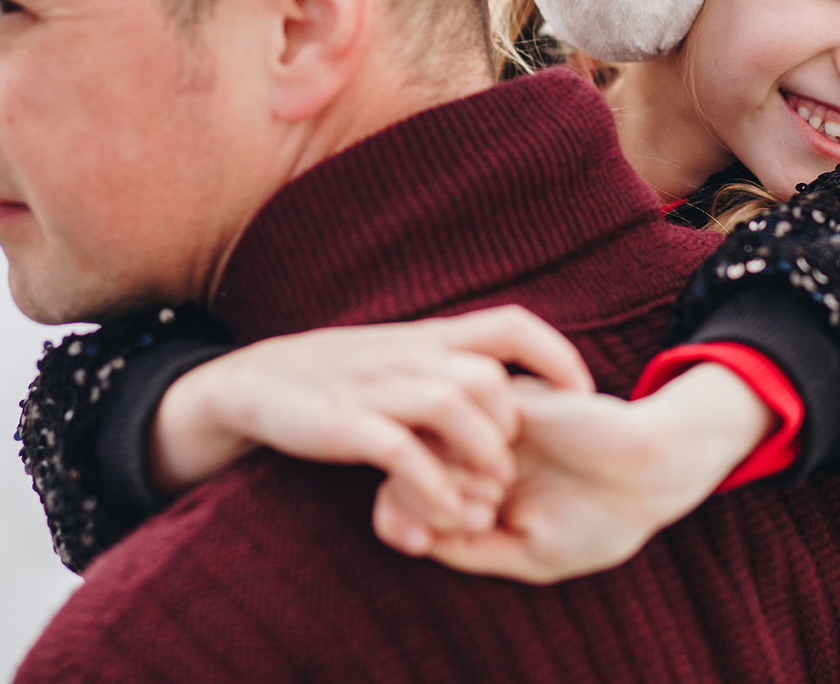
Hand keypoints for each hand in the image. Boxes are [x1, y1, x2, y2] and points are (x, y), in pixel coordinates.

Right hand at [152, 305, 593, 541]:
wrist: (256, 382)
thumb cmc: (345, 378)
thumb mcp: (405, 359)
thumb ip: (454, 365)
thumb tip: (517, 390)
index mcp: (432, 337)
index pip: (511, 325)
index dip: (557, 355)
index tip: (583, 394)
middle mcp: (411, 356)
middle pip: (488, 373)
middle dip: (512, 422)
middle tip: (513, 463)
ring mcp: (377, 387)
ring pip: (452, 401)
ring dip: (480, 452)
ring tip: (487, 493)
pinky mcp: (344, 424)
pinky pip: (399, 451)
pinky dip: (428, 484)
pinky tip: (442, 514)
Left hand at [372, 364, 773, 580]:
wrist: (652, 472)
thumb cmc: (597, 521)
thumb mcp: (528, 555)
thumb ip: (468, 550)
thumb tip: (415, 537)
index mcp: (468, 491)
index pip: (398, 503)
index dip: (406, 526)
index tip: (447, 542)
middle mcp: (467, 452)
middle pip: (398, 471)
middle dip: (427, 505)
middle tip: (479, 517)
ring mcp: (482, 420)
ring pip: (419, 444)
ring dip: (447, 480)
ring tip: (493, 496)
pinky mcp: (503, 393)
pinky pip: (454, 416)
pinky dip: (469, 453)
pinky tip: (503, 470)